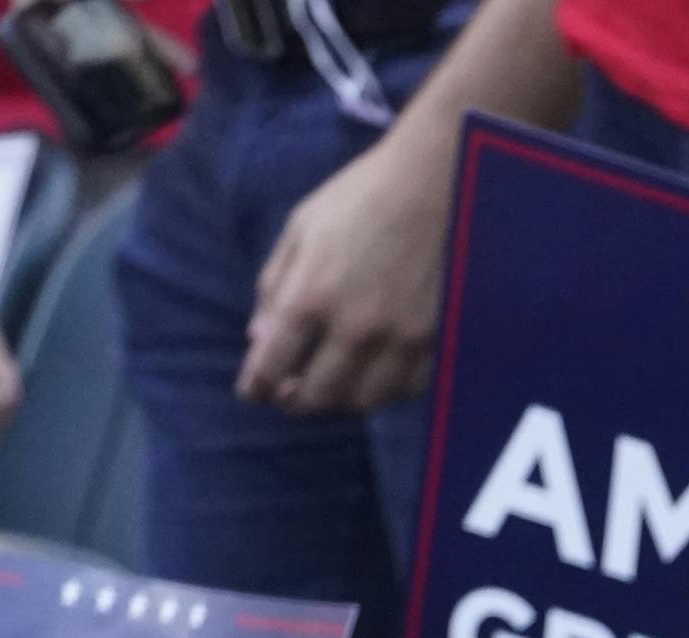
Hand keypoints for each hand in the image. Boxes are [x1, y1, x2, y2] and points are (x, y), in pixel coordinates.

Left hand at [239, 132, 451, 415]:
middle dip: (296, 401)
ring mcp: (398, 342)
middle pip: (318, 395)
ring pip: (363, 401)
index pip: (272, 363)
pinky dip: (383, 392)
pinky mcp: (434, 344)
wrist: (436, 185)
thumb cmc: (362, 198)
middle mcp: (354, 329)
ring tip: (331, 389)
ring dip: (340, 401)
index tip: (252, 392)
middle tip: (289, 396)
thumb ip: (275, 285)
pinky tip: (374, 379)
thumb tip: (258, 337)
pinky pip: (404, 391)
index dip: (255, 385)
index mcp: (312, 296)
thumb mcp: (302, 229)